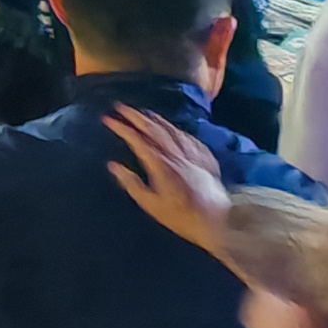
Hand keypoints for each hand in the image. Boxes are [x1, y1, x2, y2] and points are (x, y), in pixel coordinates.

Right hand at [103, 104, 234, 260]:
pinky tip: (172, 127)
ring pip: (171, 129)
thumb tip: (114, 166)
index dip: (122, 128)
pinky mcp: (204, 156)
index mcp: (160, 164)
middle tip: (121, 107)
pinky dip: (174, 128)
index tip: (108, 119)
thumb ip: (132, 184)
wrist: (219, 220)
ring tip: (143, 112)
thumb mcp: (151, 205)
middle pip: (153, 128)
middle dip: (135, 116)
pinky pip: (186, 136)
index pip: (137, 139)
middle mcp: (176, 154)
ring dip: (155, 119)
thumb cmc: (182, 216)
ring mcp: (192, 153)